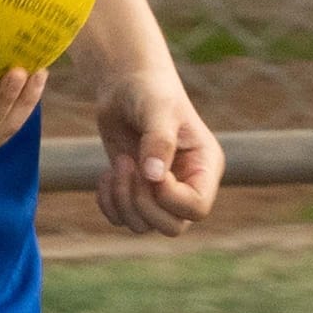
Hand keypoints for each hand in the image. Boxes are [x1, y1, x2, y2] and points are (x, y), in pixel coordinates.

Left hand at [94, 69, 223, 235]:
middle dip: (143, 203)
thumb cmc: (149, 91)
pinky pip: (122, 220)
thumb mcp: (157, 110)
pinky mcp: (136, 192)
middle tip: (129, 166)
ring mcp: (161, 192)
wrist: (125, 85)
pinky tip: (107, 174)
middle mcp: (187, 185)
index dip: (169, 198)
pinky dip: (109, 204)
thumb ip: (158, 142)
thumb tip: (153, 177)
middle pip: (172, 227)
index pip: (197, 207)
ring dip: (123, 200)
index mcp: (204, 167)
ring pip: (144, 226)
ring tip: (120, 163)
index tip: (149, 170)